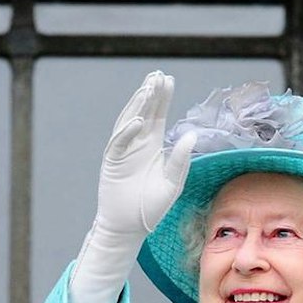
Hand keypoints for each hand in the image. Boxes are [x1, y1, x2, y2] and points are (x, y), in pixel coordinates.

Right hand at [67, 72, 198, 302]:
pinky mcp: (112, 162)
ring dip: (138, 105)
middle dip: (150, 94)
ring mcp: (123, 151)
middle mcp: (137, 144)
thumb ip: (180, 159)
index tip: (168, 79)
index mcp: (153, 146)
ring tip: (148, 88)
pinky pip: (118, 143)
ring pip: (129, 121)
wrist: (130, 227)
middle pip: (144, 112)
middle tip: (158, 75)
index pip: (158, 115)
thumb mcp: (173, 182)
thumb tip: (191, 134)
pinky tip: (139, 120)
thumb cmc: (152, 207)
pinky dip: (127, 131)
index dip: (162, 98)